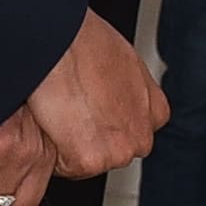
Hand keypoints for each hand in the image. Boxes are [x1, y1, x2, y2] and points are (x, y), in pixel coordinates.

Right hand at [4, 12, 162, 187]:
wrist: (59, 39)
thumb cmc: (82, 40)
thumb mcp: (121, 63)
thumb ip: (123, 92)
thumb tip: (107, 99)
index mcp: (155, 112)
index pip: (125, 135)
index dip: (98, 124)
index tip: (84, 109)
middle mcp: (141, 137)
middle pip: (107, 153)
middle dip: (84, 139)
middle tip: (67, 108)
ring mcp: (118, 151)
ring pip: (84, 162)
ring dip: (66, 144)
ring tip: (57, 110)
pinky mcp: (89, 160)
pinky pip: (63, 166)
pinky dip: (51, 147)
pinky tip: (51, 118)